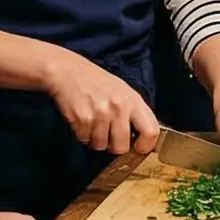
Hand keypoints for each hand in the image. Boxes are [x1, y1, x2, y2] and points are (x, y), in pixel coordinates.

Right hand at [43, 49, 160, 154]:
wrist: (68, 71)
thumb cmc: (98, 82)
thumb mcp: (123, 91)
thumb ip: (133, 112)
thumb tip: (141, 137)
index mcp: (133, 100)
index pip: (151, 130)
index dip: (146, 145)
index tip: (139, 148)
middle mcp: (119, 108)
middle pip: (122, 146)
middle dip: (115, 147)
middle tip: (110, 138)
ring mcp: (100, 114)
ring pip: (101, 146)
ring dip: (96, 141)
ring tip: (94, 124)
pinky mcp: (82, 119)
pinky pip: (85, 140)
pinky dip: (83, 135)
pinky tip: (82, 121)